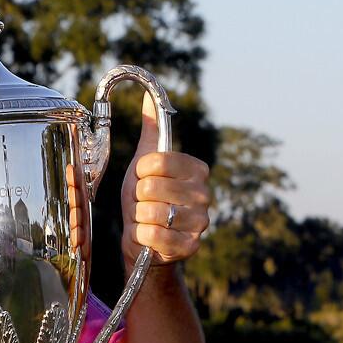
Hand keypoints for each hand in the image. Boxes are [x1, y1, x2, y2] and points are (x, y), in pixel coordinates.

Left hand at [120, 92, 210, 265]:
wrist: (145, 240)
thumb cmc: (146, 198)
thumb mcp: (145, 163)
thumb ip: (151, 131)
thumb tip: (149, 96)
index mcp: (196, 169)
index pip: (156, 161)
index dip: (140, 172)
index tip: (144, 178)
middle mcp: (205, 193)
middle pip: (150, 187)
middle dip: (138, 197)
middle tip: (144, 202)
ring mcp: (201, 222)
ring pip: (150, 212)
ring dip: (139, 217)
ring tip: (147, 218)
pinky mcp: (190, 246)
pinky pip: (152, 235)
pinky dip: (141, 235)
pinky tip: (149, 235)